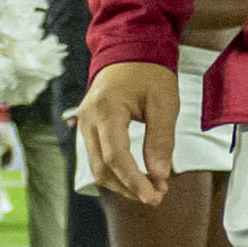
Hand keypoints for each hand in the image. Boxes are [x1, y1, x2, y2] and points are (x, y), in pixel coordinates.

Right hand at [75, 61, 178, 206]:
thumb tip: (159, 175)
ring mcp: (84, 123)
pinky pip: (97, 158)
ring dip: (122, 183)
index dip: (134, 181)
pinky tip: (137, 177)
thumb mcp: (164, 103)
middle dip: (129, 187)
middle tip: (157, 196)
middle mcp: (88, 119)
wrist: (129, 49)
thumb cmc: (149, 72)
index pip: (116, 157)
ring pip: (97, 167)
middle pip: (103, 168)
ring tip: (151, 189)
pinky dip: (116, 172)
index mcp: (106, 110)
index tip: (154, 197)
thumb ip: (160, 140)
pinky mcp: (88, 127)